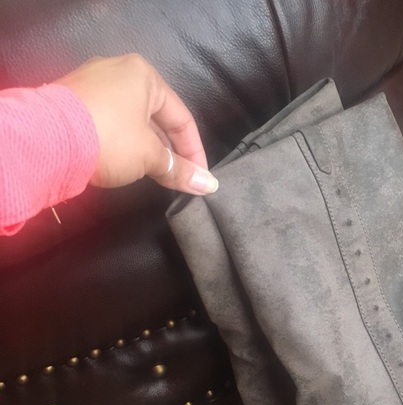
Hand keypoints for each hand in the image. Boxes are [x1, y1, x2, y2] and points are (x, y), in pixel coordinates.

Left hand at [55, 54, 217, 194]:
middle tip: (178, 179)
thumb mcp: (151, 156)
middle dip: (170, 152)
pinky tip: (126, 163)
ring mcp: (93, 85)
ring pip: (134, 122)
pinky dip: (125, 144)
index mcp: (144, 75)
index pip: (182, 119)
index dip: (195, 152)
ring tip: (155, 175)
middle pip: (158, 119)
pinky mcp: (74, 102)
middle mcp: (119, 72)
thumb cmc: (110, 138)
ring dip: (148, 150)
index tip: (200, 179)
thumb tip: (210, 186)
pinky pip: (111, 123)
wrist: (44, 140)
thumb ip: (182, 169)